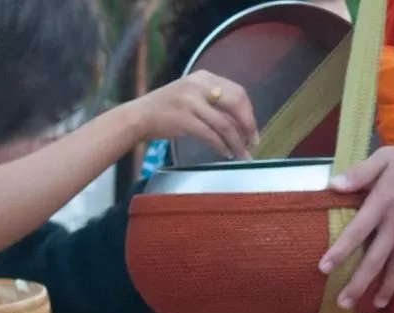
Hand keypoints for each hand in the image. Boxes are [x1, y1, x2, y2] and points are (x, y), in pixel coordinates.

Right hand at [136, 71, 257, 159]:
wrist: (140, 115)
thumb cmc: (168, 108)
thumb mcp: (193, 96)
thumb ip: (215, 103)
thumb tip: (242, 123)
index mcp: (204, 77)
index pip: (238, 92)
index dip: (249, 112)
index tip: (253, 129)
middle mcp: (199, 86)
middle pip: (236, 104)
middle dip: (248, 126)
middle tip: (253, 142)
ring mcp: (191, 102)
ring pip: (225, 124)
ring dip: (236, 142)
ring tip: (242, 154)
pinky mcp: (184, 120)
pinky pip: (211, 135)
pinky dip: (221, 146)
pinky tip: (225, 153)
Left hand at [320, 145, 393, 311]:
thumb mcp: (385, 158)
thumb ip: (359, 173)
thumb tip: (332, 185)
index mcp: (383, 203)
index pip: (356, 232)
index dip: (339, 252)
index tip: (323, 269)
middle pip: (374, 261)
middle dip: (357, 285)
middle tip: (342, 304)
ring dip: (384, 289)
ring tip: (374, 305)